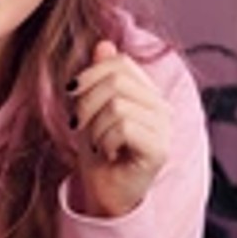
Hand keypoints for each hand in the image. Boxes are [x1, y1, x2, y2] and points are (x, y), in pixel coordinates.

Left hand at [67, 42, 170, 221]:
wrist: (104, 194)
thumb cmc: (98, 152)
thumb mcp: (91, 109)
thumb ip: (98, 77)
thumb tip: (104, 43)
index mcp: (147, 92)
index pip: (120, 62)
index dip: (90, 73)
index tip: (72, 94)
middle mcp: (161, 106)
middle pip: (116, 82)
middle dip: (86, 103)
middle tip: (80, 126)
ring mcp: (164, 128)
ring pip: (117, 106)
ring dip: (95, 128)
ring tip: (98, 144)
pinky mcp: (160, 149)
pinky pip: (124, 127)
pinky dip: (105, 141)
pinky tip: (108, 154)